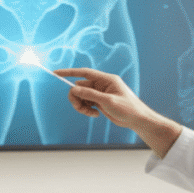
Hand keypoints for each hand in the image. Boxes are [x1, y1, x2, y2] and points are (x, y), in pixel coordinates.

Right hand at [54, 67, 181, 157]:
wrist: (137, 120)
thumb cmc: (128, 108)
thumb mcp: (108, 101)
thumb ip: (90, 94)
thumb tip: (74, 88)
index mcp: (106, 79)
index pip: (84, 73)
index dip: (70, 72)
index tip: (56, 73)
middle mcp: (102, 85)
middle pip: (80, 87)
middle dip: (77, 98)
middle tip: (80, 108)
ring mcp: (101, 93)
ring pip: (82, 96)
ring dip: (81, 105)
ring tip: (90, 113)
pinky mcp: (100, 102)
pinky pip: (86, 102)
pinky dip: (86, 109)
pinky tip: (95, 114)